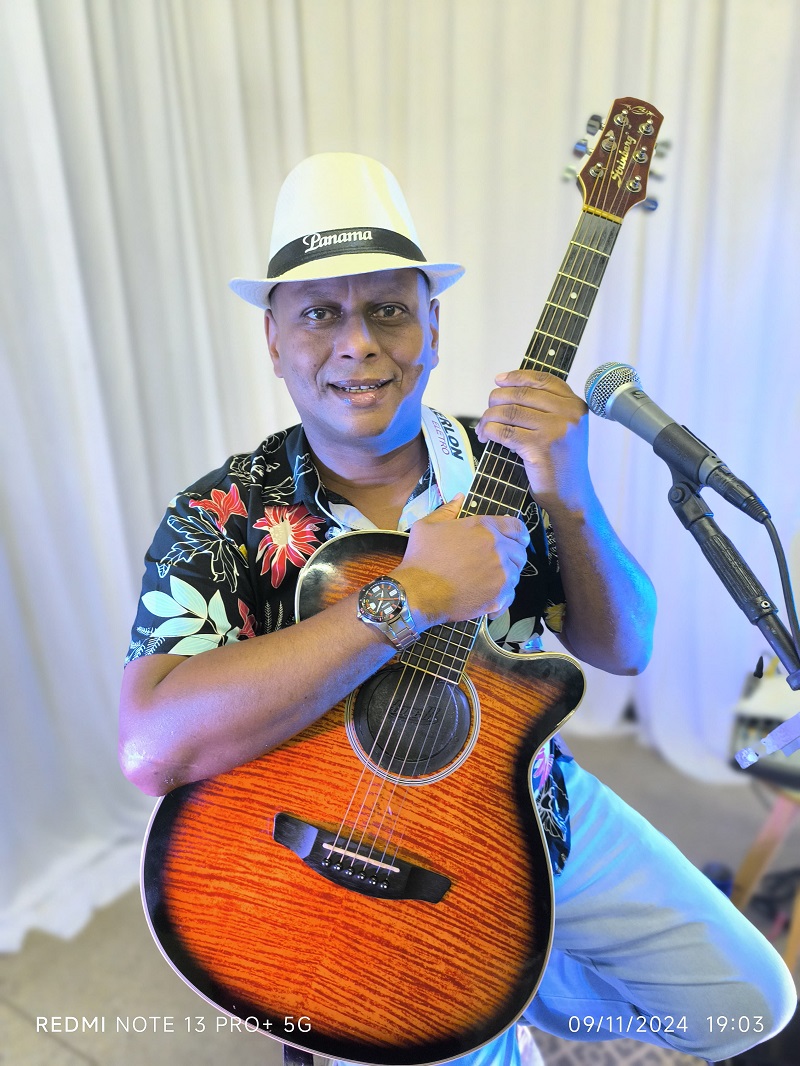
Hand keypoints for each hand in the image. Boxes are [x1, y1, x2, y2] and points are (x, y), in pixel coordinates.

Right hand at [392, 495, 529, 626]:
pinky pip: (510, 595)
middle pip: (520, 552)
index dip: (520, 533)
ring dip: (506, 576)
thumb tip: (459, 497)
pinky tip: (489, 598)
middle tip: (498, 564)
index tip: (519, 540)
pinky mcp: (500, 595)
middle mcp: (498, 547)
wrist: (419, 592)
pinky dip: (502, 597)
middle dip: (512, 557)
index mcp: (484, 527)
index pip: (516, 526)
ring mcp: (501, 572)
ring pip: (516, 574)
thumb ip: (447, 510)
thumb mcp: (427, 526)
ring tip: (489, 582)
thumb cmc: (421, 558)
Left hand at [475, 369, 591, 511]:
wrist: (571, 496)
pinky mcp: (539, 447)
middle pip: (521, 394)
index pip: (542, 380)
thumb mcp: (563, 429)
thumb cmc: (560, 463)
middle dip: (496, 401)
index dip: (516, 377)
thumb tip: (506, 388)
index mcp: (575, 405)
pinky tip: (485, 437)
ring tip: (483, 429)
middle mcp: (568, 413)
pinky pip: (504, 431)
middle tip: (487, 413)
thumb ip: (546, 408)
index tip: (499, 381)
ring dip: (488, 418)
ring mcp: (555, 429)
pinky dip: (489, 432)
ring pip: (509, 411)